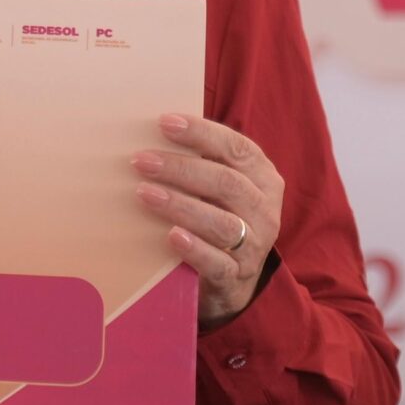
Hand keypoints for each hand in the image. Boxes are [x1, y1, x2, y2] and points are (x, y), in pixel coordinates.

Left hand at [132, 112, 283, 328]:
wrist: (230, 282)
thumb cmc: (216, 219)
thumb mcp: (217, 190)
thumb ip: (199, 164)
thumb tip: (152, 134)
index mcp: (262, 178)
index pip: (237, 148)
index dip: (202, 133)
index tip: (163, 122)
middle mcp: (264, 210)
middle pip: (227, 183)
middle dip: (181, 169)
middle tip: (140, 160)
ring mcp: (254, 246)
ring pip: (222, 223)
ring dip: (181, 205)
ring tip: (145, 193)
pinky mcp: (235, 277)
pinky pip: (217, 263)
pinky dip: (195, 249)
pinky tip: (171, 236)